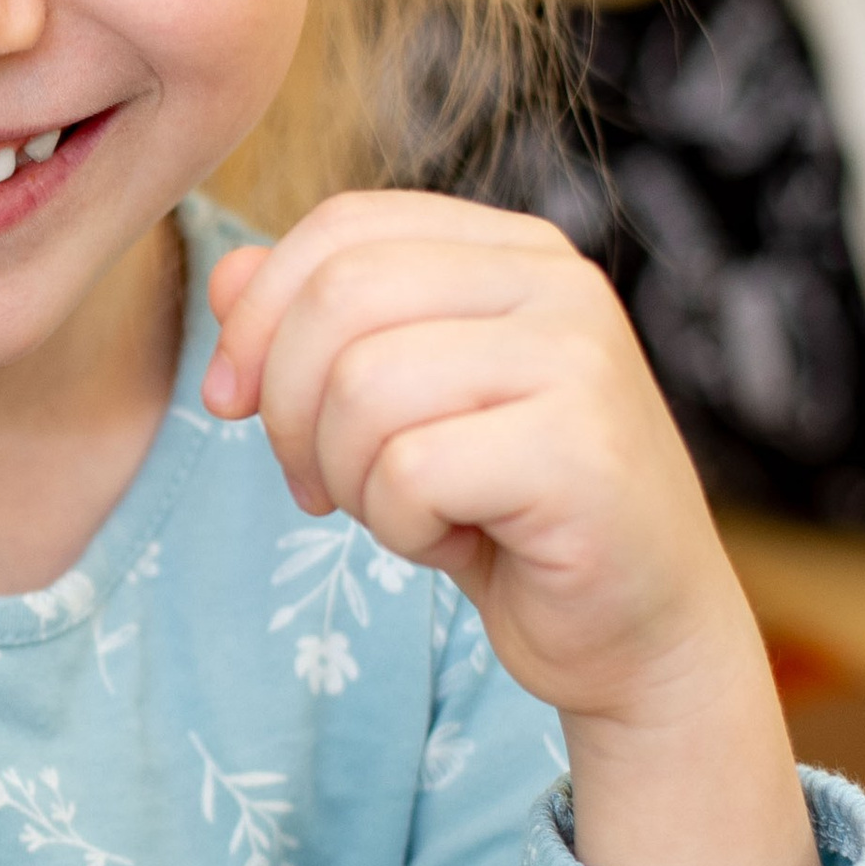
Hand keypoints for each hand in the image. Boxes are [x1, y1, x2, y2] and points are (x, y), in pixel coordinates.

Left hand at [204, 192, 814, 865]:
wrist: (639, 637)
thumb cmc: (509, 516)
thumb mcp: (395, 408)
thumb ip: (315, 329)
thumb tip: (225, 277)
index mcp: (515, 251)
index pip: (343, 228)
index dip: (258, 314)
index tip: (232, 401)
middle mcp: (560, 285)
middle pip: (341, 296)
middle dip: (288, 406)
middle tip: (313, 484)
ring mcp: (582, 361)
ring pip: (365, 385)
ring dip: (349, 476)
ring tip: (404, 513)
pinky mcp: (582, 452)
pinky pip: (411, 471)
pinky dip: (402, 526)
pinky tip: (459, 543)